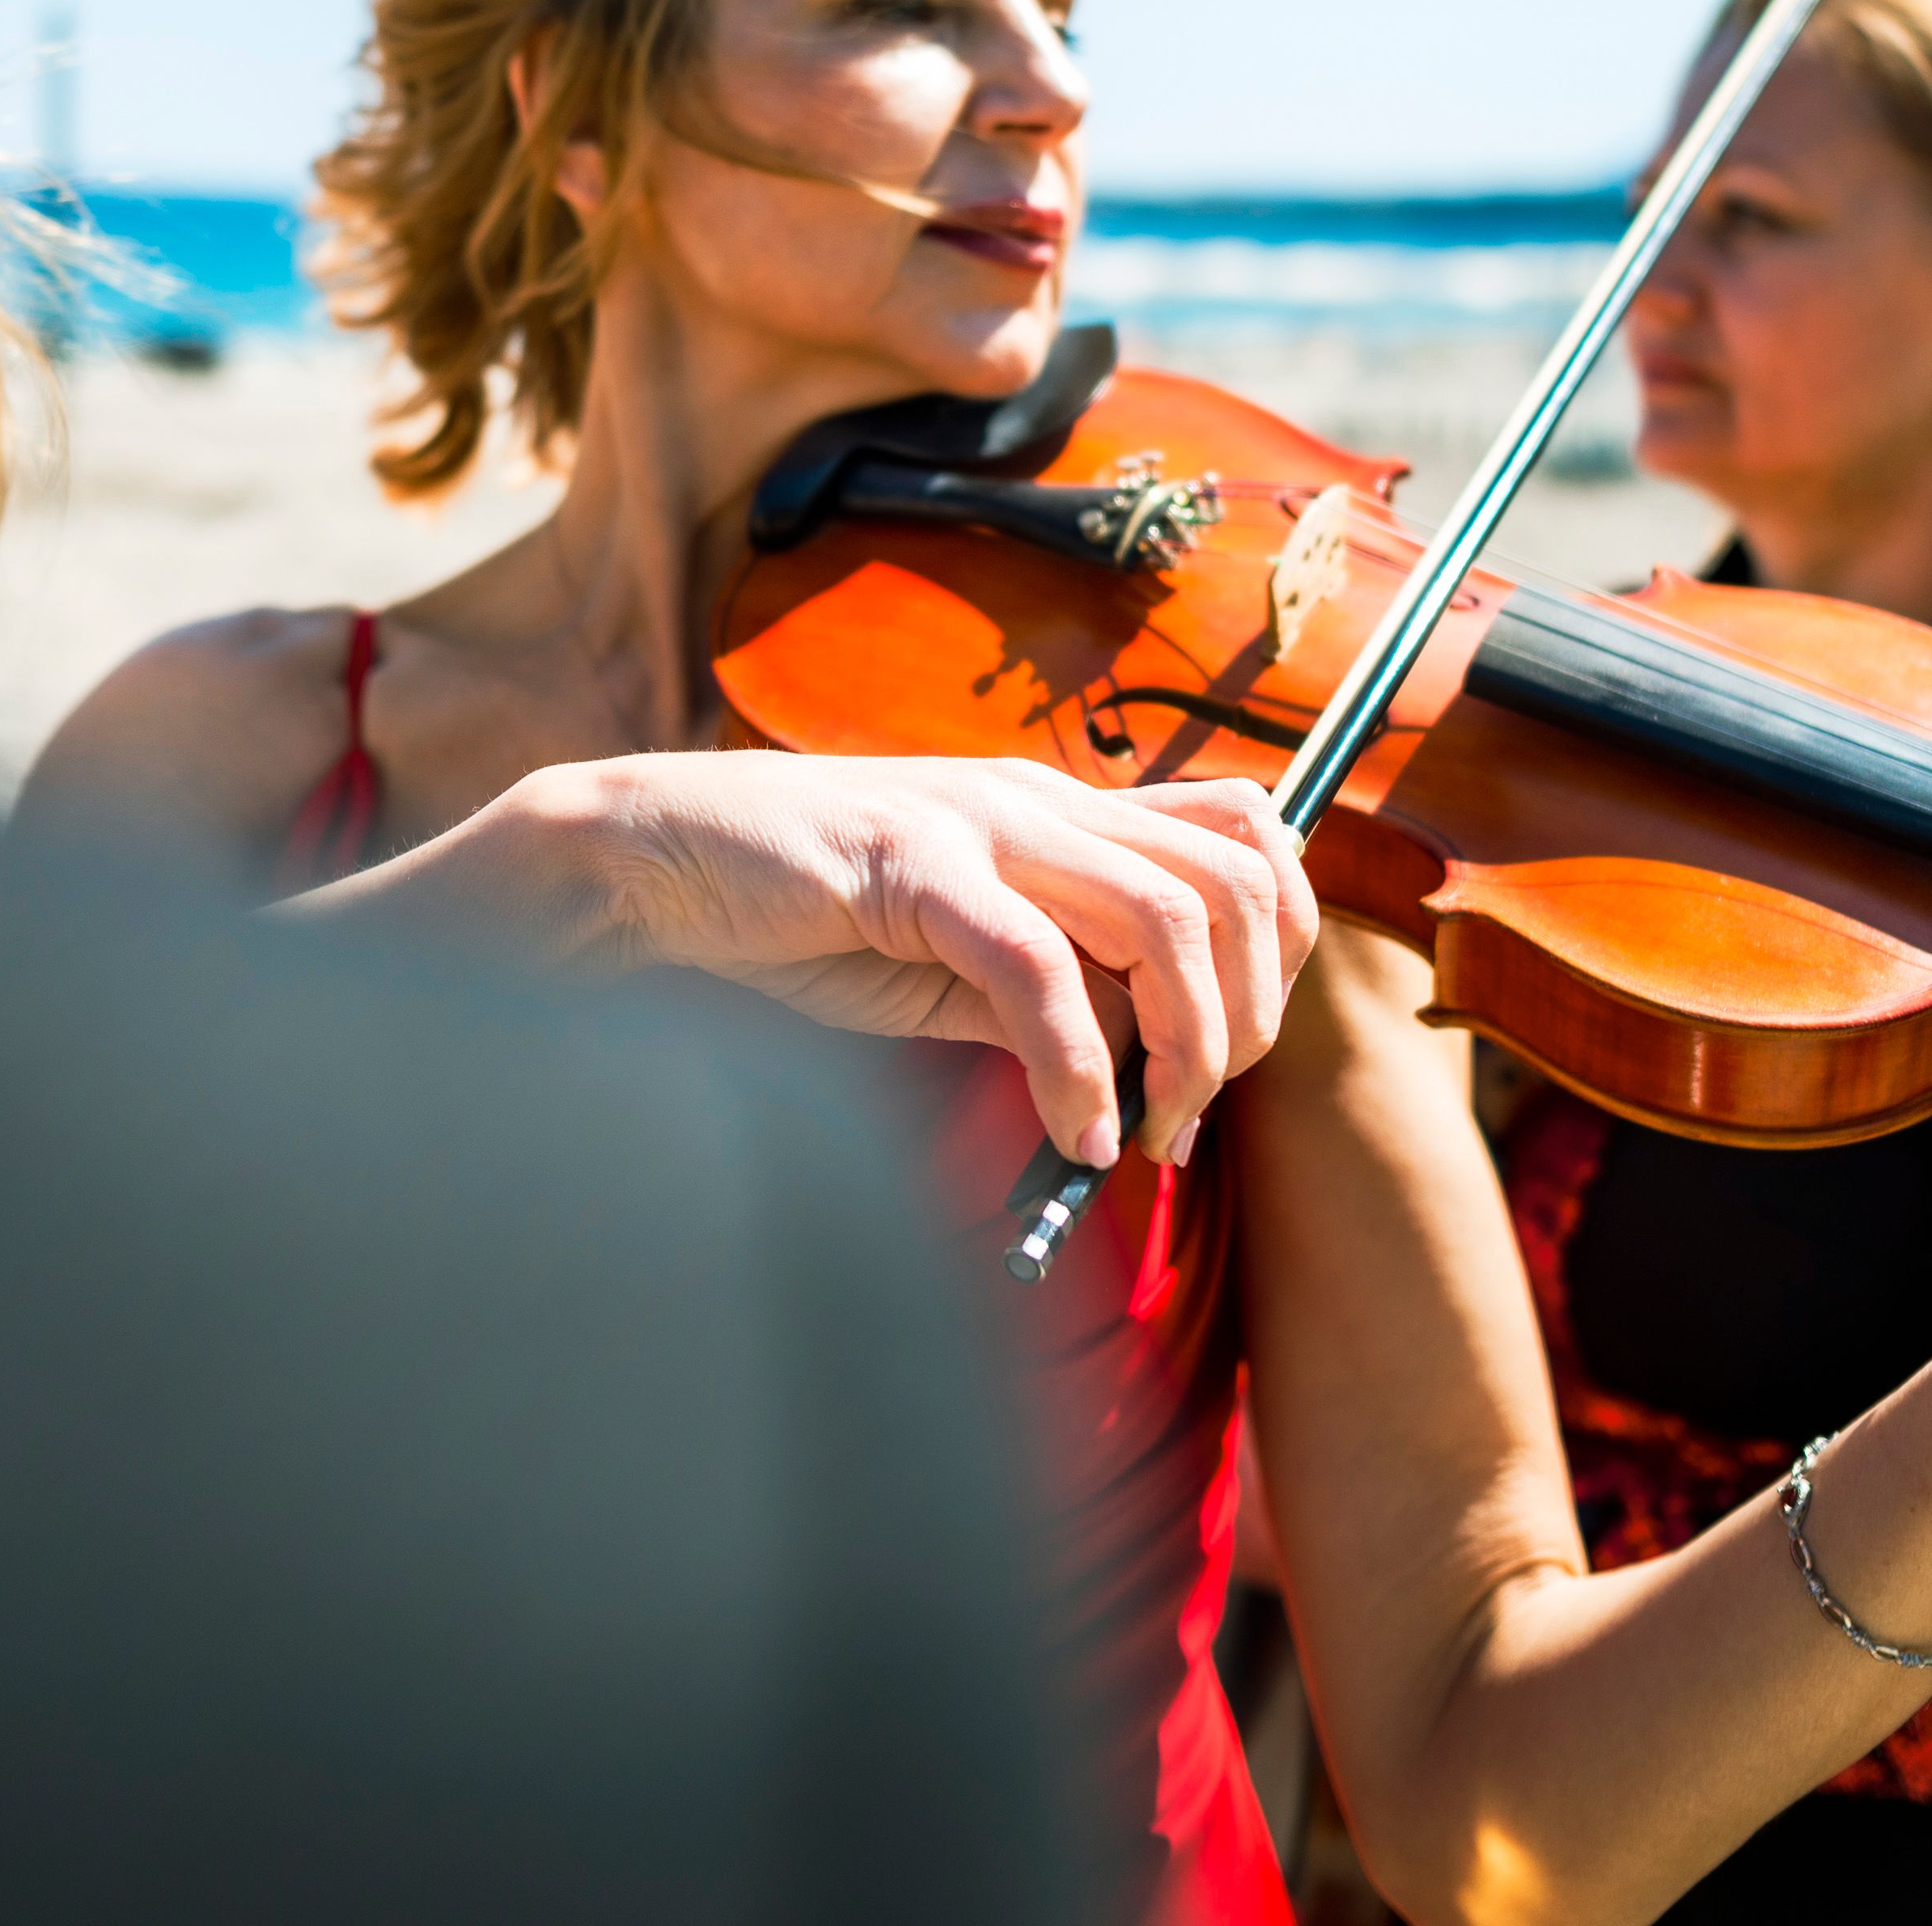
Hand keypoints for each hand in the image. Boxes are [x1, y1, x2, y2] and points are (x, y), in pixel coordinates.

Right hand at [460, 752, 1314, 1170]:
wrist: (653, 864)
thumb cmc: (799, 916)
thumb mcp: (954, 962)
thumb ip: (1050, 993)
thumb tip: (1140, 1066)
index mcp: (1059, 806)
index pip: (1246, 836)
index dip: (1279, 946)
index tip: (1229, 1057)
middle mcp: (1039, 797)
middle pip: (1234, 884)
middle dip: (1243, 1017)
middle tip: (1186, 1115)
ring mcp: (978, 822)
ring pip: (1163, 918)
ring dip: (1181, 1046)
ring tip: (1140, 1133)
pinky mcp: (912, 864)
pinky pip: (1037, 967)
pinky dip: (1077, 1067)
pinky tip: (1073, 1132)